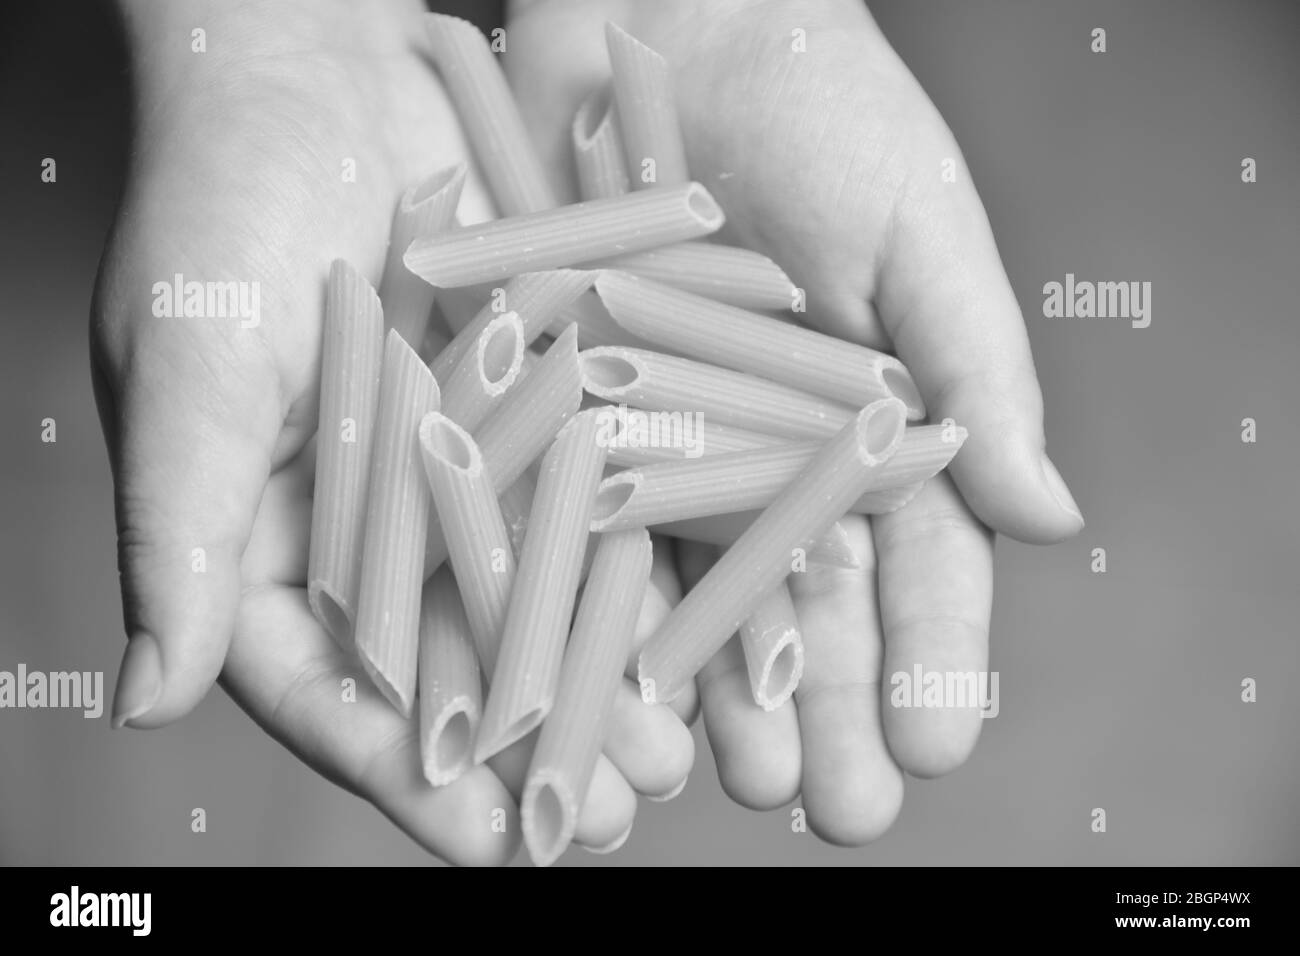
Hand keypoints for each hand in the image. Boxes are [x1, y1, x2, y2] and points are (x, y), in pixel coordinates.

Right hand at [92, 0, 690, 864]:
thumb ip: (174, 533)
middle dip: (528, 751)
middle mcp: (370, 527)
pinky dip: (638, 567)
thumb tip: (142, 700)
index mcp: (266, 542)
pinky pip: (589, 503)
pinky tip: (696, 633)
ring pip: (535, 605)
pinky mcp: (532, 410)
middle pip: (451, 669)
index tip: (482, 840)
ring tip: (666, 759)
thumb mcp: (190, 364)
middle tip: (601, 819)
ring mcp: (459, 474)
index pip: (330, 689)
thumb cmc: (221, 202)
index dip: (402, 772)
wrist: (319, 65)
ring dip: (600, 686)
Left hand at [506, 0, 1083, 842]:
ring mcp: (673, 446)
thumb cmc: (821, 107)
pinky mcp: (576, 419)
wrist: (666, 23)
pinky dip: (604, 611)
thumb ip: (979, 377)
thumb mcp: (919, 234)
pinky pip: (590, 527)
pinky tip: (621, 692)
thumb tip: (1050, 517)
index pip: (917, 562)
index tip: (933, 745)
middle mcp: (773, 456)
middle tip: (833, 805)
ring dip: (719, 693)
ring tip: (736, 781)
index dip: (930, 658)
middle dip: (824, 709)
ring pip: (700, 593)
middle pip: (807, 604)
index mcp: (876, 426)